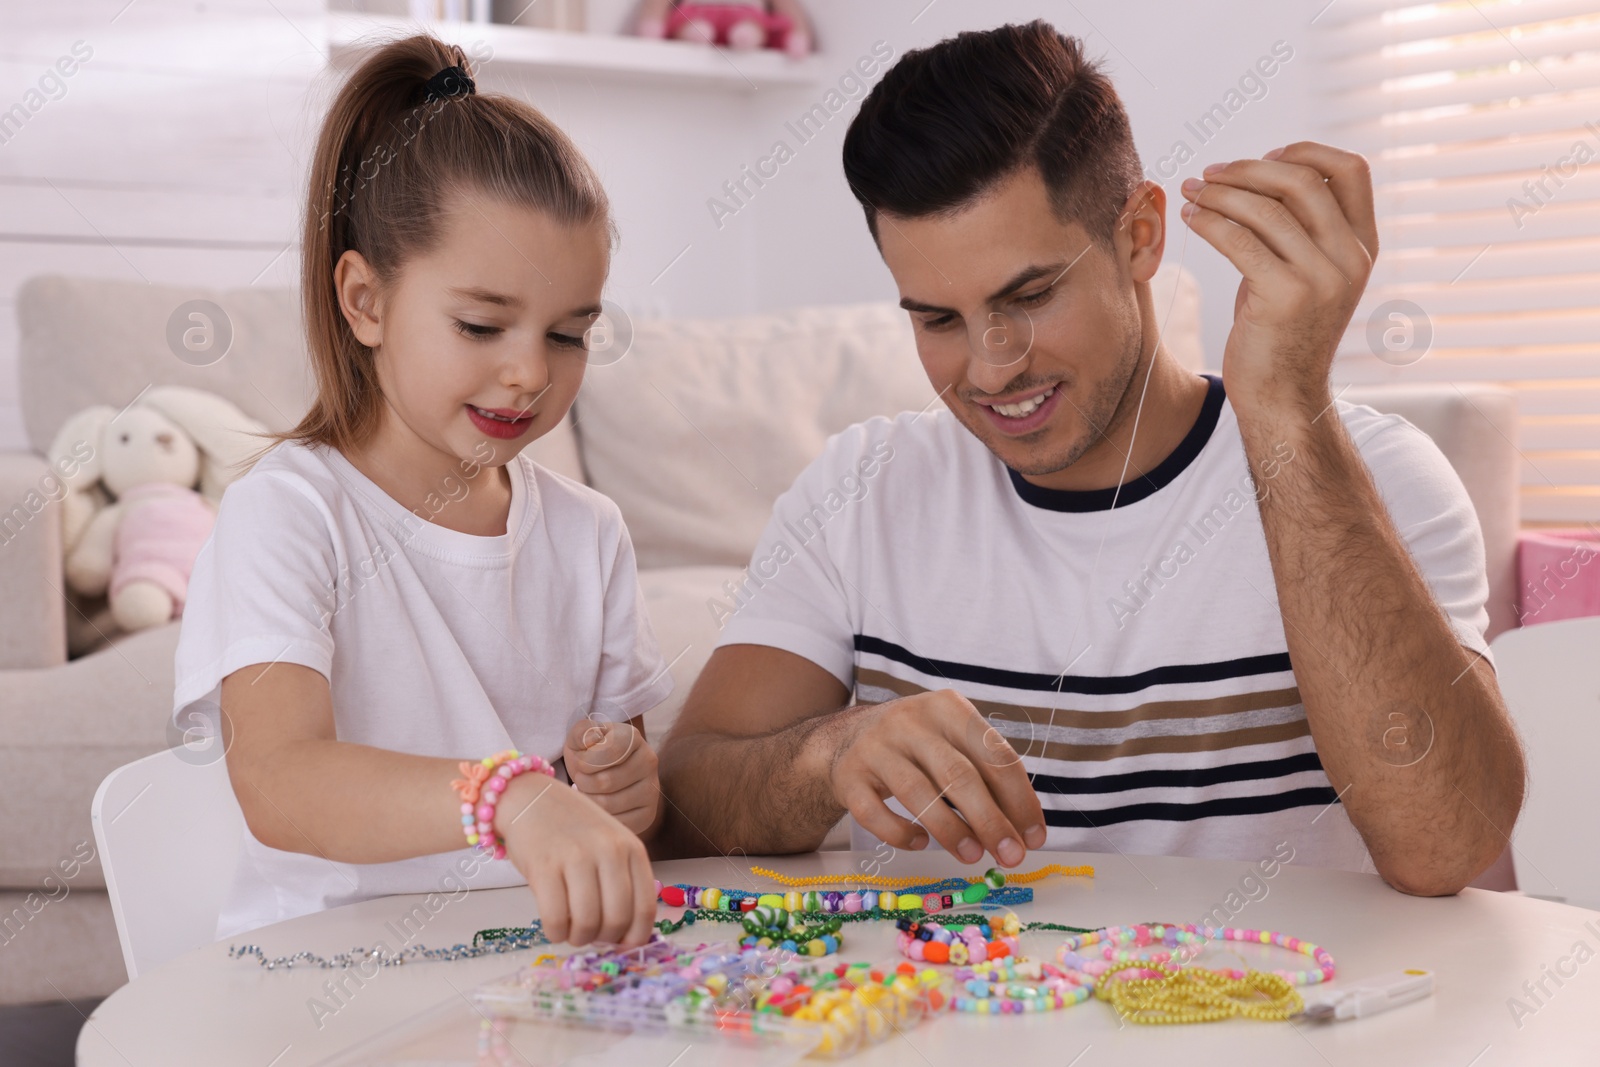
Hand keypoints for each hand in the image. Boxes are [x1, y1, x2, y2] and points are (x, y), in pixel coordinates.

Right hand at [495, 771, 656, 946]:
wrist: (532, 799)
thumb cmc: (574, 829)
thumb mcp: (611, 844)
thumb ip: (623, 880)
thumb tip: (628, 934)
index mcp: (631, 848)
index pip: (645, 908)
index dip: (634, 937)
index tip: (621, 944)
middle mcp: (608, 850)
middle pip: (617, 919)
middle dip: (603, 939)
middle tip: (591, 935)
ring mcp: (576, 857)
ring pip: (587, 923)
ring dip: (578, 938)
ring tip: (572, 930)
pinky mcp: (544, 866)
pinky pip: (555, 919)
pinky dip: (555, 933)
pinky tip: (554, 926)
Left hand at [564, 718, 661, 837]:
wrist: (606, 776)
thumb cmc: (589, 755)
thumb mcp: (580, 740)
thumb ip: (581, 732)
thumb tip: (594, 739)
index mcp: (633, 738)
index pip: (608, 751)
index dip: (585, 761)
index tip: (580, 763)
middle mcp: (649, 761)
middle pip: (605, 782)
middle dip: (583, 783)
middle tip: (582, 781)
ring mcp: (651, 790)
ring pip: (608, 805)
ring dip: (588, 801)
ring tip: (589, 792)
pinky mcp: (647, 815)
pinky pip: (615, 824)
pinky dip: (599, 818)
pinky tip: (598, 808)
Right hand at [826, 690, 1046, 867]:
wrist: (848, 736)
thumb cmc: (918, 746)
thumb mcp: (953, 743)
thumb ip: (986, 778)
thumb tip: (1021, 831)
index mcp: (948, 707)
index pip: (993, 754)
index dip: (1019, 798)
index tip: (1034, 836)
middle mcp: (910, 720)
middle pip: (958, 774)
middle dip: (990, 820)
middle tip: (1011, 855)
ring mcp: (875, 747)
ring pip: (917, 793)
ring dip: (951, 830)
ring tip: (974, 856)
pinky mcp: (849, 775)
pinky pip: (874, 812)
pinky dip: (899, 832)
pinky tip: (919, 843)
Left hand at [1177, 142, 1377, 416]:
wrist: (1282, 397)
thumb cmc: (1282, 331)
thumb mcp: (1305, 273)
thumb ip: (1301, 229)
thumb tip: (1265, 173)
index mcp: (1363, 244)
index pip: (1351, 169)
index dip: (1306, 152)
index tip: (1264, 157)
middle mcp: (1350, 257)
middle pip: (1302, 181)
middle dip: (1249, 169)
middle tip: (1209, 173)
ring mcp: (1322, 277)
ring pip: (1267, 208)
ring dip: (1220, 193)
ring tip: (1191, 191)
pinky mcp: (1286, 296)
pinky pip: (1240, 240)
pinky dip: (1210, 222)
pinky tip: (1191, 218)